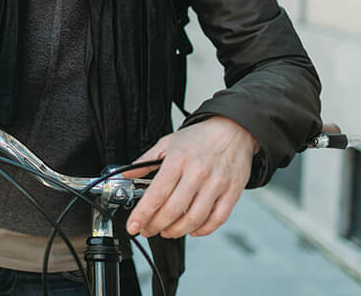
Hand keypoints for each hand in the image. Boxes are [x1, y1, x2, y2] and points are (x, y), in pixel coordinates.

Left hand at [123, 116, 258, 238]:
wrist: (233, 129)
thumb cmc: (200, 137)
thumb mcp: (168, 142)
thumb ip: (146, 160)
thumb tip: (127, 174)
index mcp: (178, 160)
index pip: (156, 194)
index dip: (142, 214)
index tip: (133, 226)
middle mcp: (198, 173)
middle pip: (173, 210)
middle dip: (155, 226)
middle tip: (147, 230)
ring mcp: (217, 184)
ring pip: (194, 219)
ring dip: (177, 231)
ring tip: (167, 231)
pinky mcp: (232, 192)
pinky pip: (217, 219)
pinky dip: (203, 230)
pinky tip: (192, 229)